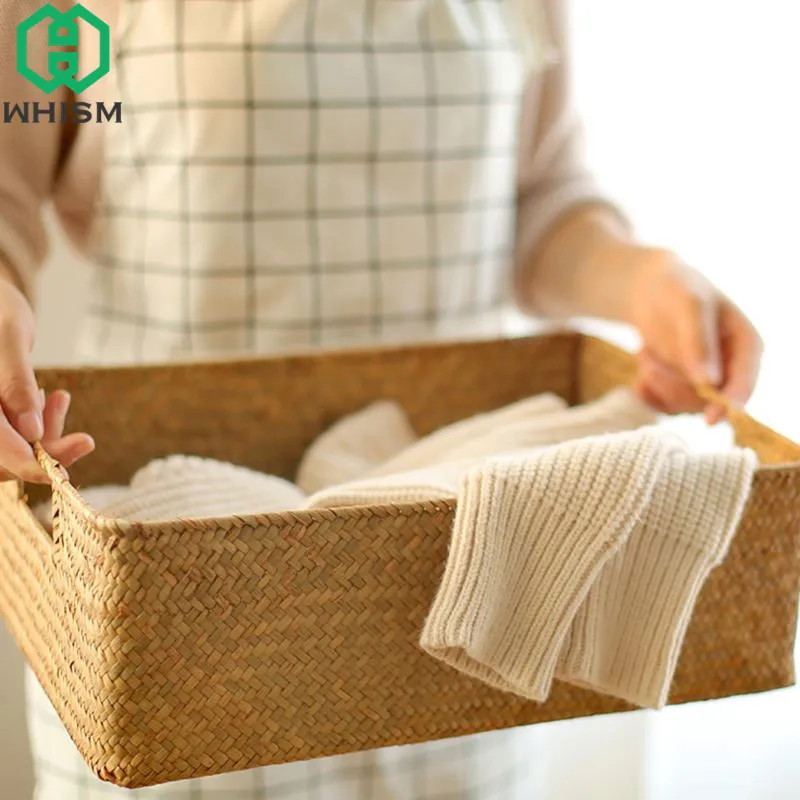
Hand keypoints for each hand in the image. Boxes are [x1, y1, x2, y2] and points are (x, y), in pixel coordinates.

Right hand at [0, 275, 93, 481]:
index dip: (26, 464)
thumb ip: (15, 384)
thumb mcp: (8, 339)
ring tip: (59, 398)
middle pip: (6, 454)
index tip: (61, 472)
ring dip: (46, 431)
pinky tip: (55, 397)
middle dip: (47, 449)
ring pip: (16, 445)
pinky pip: (19, 430)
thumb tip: (32, 433)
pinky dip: (41, 420)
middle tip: (86, 440)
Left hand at [626, 248, 762, 422]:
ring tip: (644, 352)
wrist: (651, 289)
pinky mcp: (679, 388)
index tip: (710, 419)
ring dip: (657, 383)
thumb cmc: (677, 287)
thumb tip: (707, 382)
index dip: (729, 405)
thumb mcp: (689, 306)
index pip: (744, 386)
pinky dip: (647, 391)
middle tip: (646, 358)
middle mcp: (730, 369)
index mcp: (746, 347)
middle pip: (708, 402)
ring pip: (682, 406)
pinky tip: (642, 366)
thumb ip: (698, 342)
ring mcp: (704, 382)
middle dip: (673, 385)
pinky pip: (662, 406)